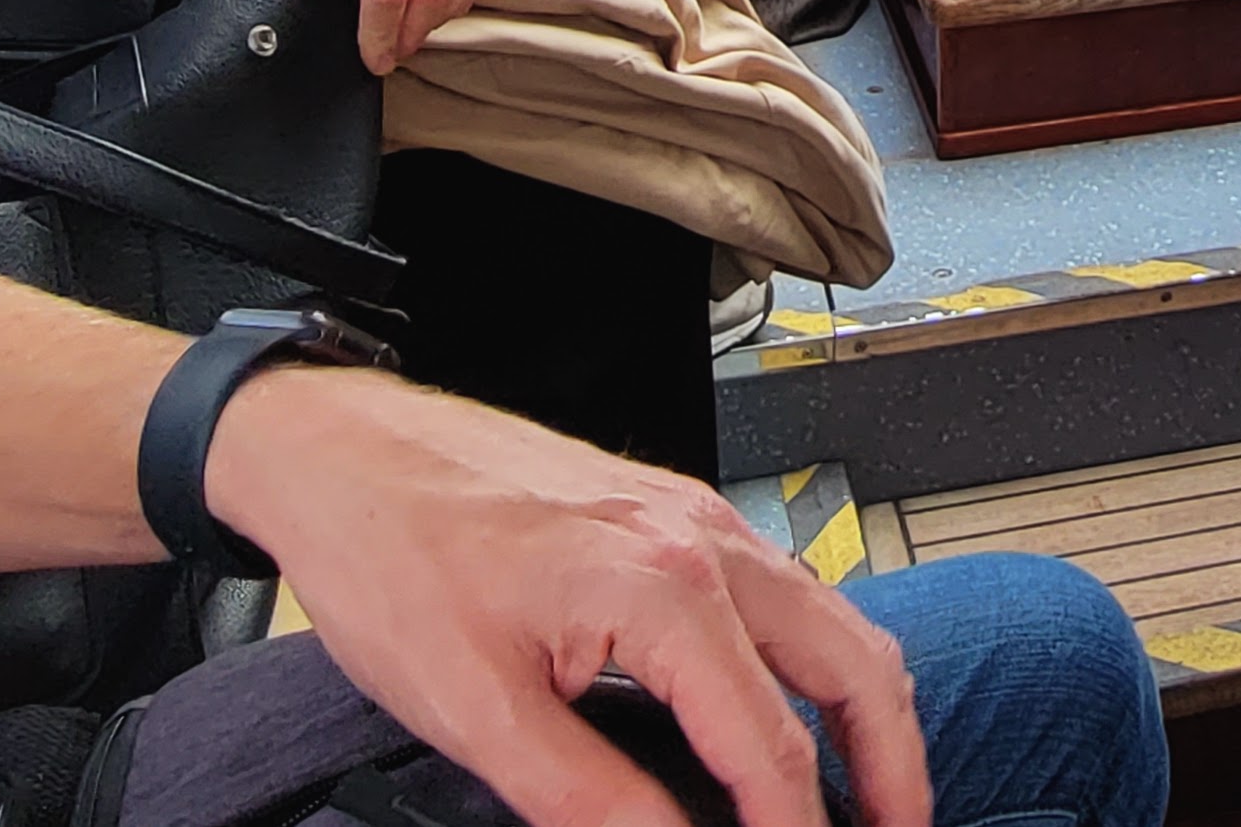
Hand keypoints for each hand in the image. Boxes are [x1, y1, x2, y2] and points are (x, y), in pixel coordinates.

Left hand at [212, 370, 929, 826]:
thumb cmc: (395, 556)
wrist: (346, 448)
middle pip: (853, 663)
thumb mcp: (476, 711)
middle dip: (894, 767)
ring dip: (865, 709)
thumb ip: (588, 797)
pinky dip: (819, 659)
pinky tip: (792, 709)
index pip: (771, 746)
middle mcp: (704, 541)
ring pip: (834, 617)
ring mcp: (697, 516)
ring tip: (867, 794)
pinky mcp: (674, 510)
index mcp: (663, 590)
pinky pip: (787, 588)